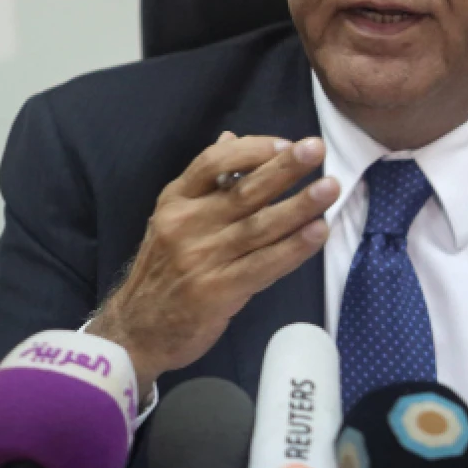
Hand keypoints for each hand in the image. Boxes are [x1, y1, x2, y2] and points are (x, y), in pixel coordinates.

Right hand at [86, 132, 339, 391]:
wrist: (137, 329)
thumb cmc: (165, 269)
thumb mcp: (173, 218)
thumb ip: (206, 182)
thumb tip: (231, 138)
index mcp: (175, 200)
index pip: (212, 162)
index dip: (252, 150)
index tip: (286, 142)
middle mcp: (186, 224)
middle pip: (243, 191)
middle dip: (283, 168)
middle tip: (317, 148)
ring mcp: (201, 258)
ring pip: (258, 226)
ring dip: (299, 205)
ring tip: (330, 187)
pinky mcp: (217, 291)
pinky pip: (263, 264)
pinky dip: (293, 248)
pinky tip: (318, 232)